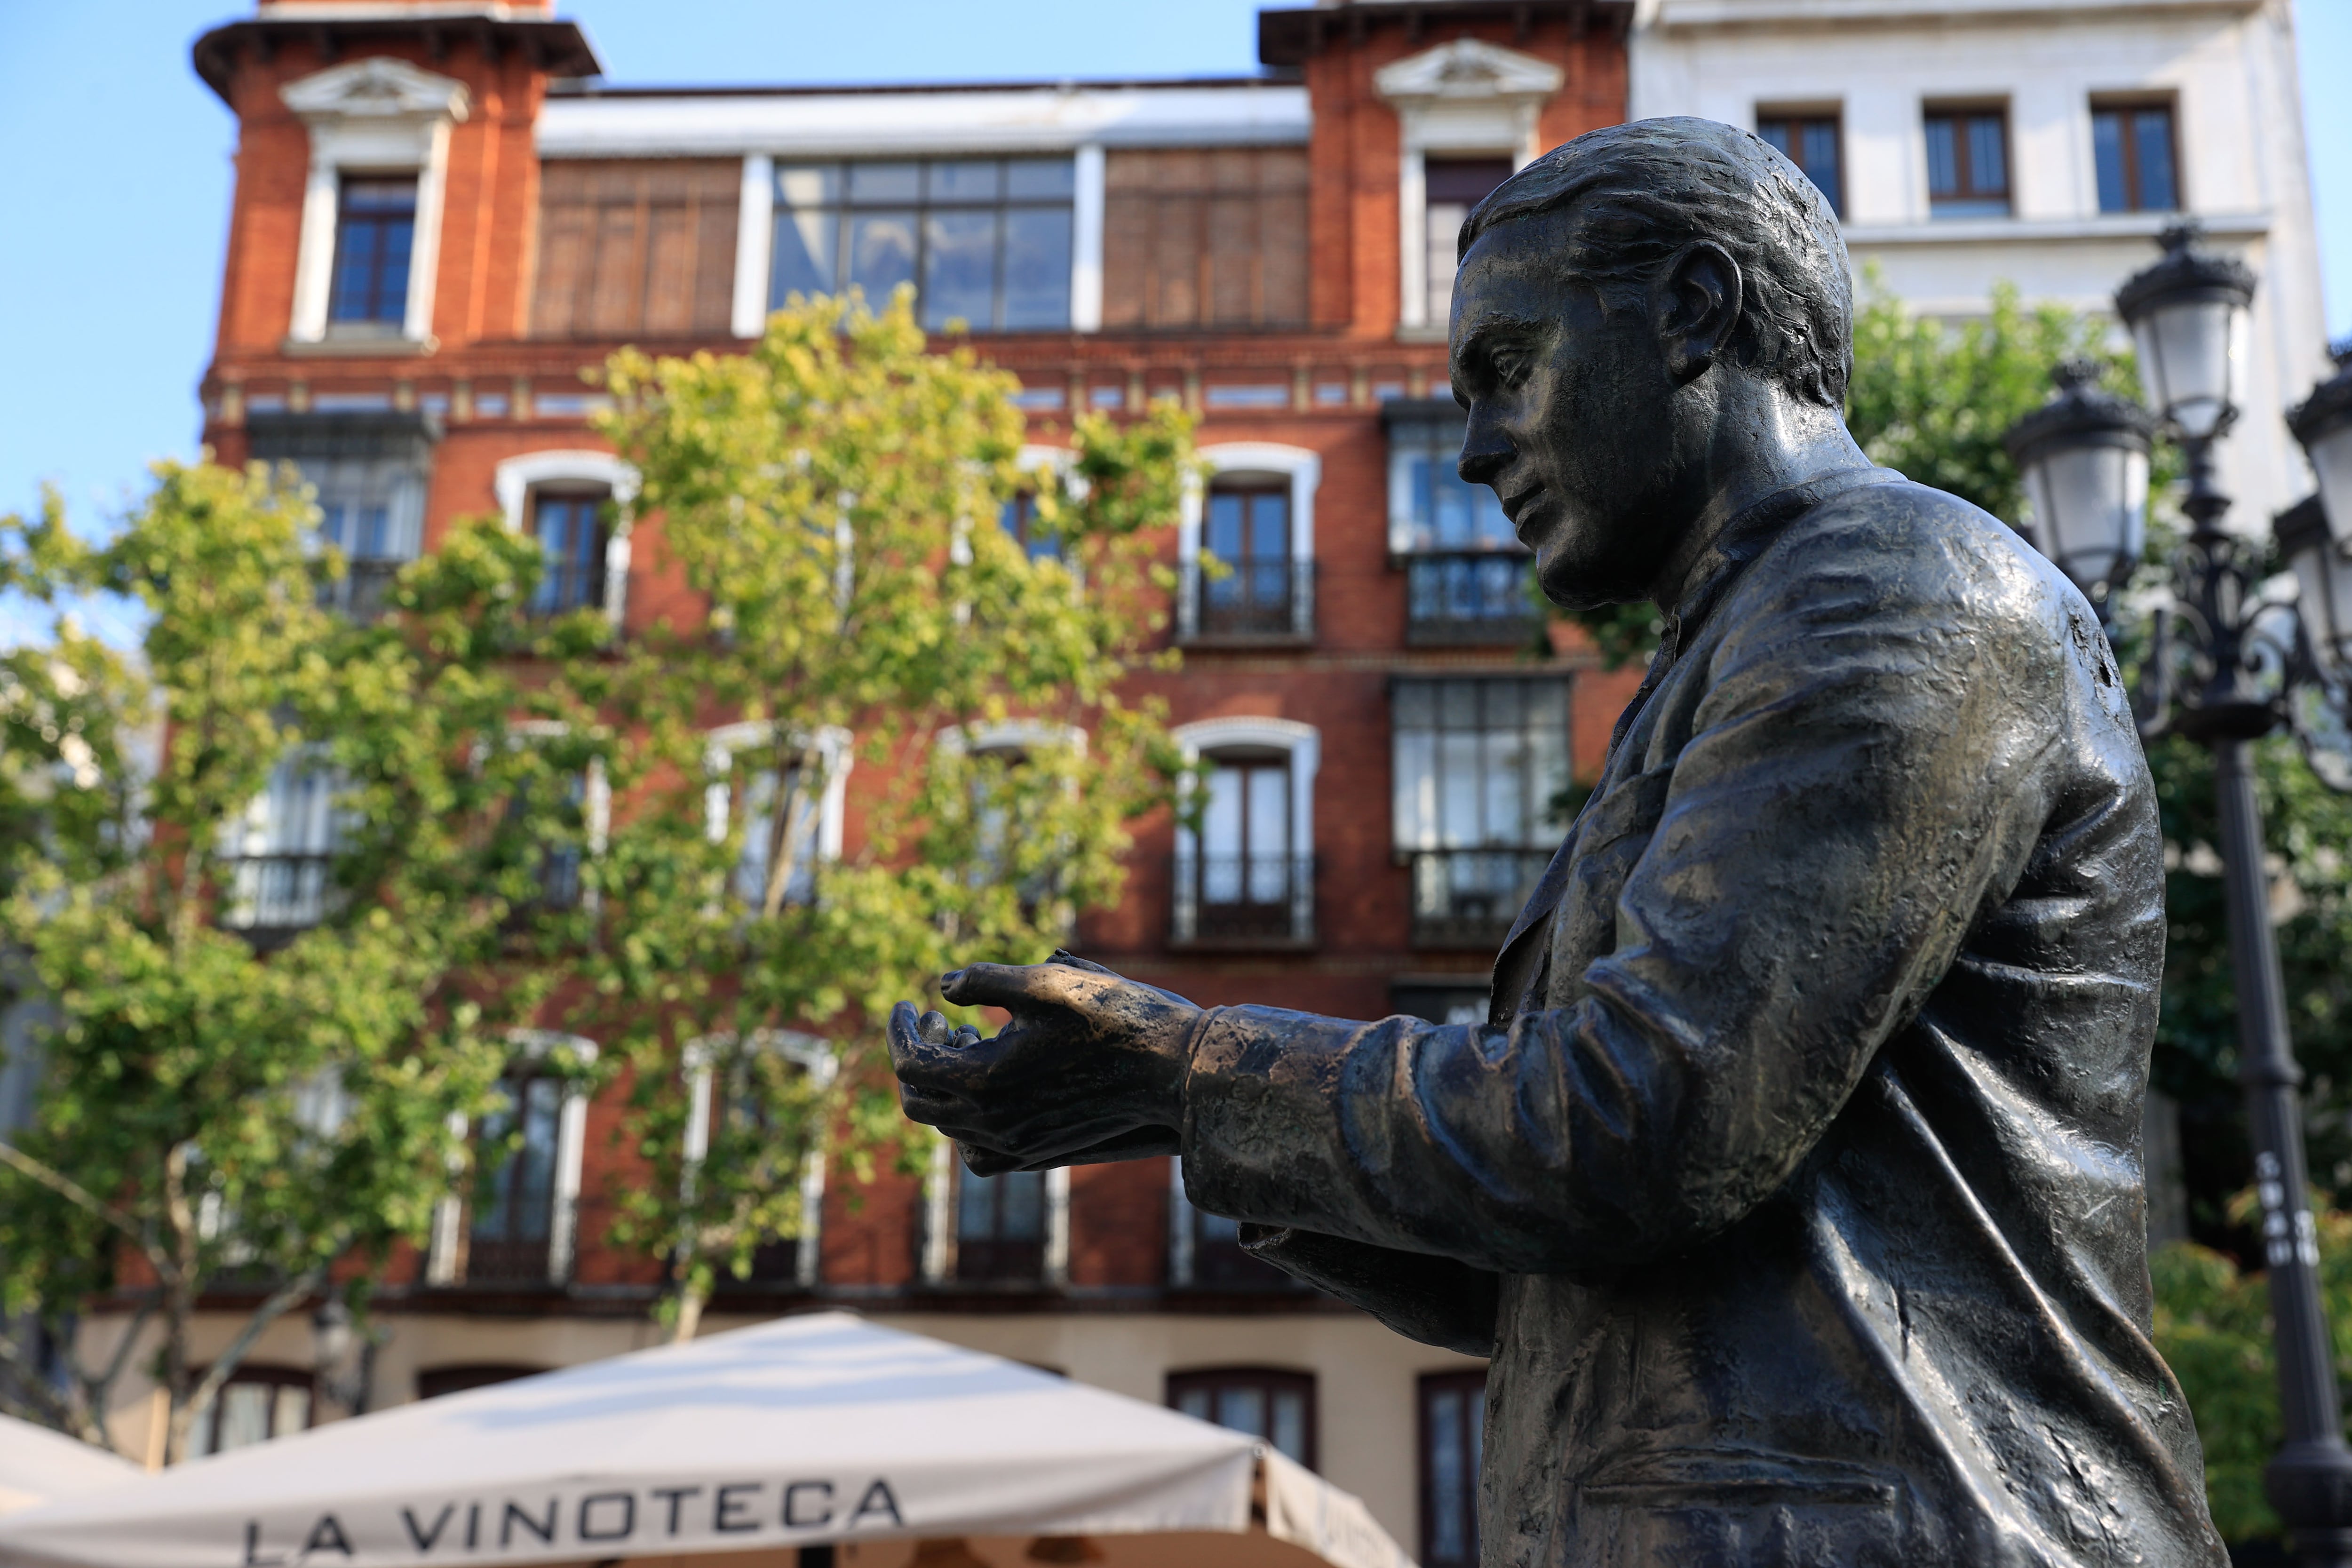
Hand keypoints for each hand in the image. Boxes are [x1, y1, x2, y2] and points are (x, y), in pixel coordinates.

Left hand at [889, 953, 1201, 1173]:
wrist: (1171, 1070)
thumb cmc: (1113, 1018)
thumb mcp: (1047, 982)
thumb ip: (985, 979)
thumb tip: (943, 986)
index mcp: (984, 1082)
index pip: (910, 1063)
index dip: (901, 1029)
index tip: (910, 1002)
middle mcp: (993, 1124)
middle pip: (919, 1102)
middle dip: (918, 1055)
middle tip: (940, 1018)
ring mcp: (1016, 1145)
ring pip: (949, 1126)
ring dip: (944, 1084)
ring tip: (970, 1039)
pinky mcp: (1039, 1153)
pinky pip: (981, 1148)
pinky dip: (969, 1118)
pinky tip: (993, 1082)